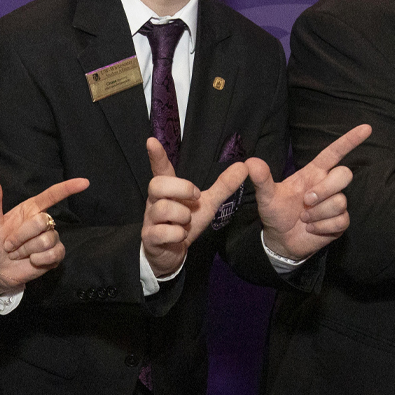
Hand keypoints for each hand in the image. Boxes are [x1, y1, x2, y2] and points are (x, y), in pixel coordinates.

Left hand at [0, 172, 87, 295]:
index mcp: (30, 209)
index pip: (52, 195)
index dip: (68, 187)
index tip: (84, 182)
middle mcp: (42, 221)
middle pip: (42, 221)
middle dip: (21, 235)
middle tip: (8, 245)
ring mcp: (50, 238)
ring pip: (46, 239)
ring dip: (26, 250)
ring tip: (16, 254)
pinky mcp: (54, 255)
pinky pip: (53, 253)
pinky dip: (38, 259)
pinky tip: (30, 261)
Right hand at [140, 139, 243, 277]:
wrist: (171, 253)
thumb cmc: (184, 223)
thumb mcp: (207, 204)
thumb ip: (223, 186)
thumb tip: (244, 166)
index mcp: (167, 190)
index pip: (160, 169)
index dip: (156, 156)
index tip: (152, 141)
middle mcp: (155, 201)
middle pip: (157, 184)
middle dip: (181, 189)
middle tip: (196, 197)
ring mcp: (150, 219)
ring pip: (161, 208)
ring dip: (181, 216)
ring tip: (187, 223)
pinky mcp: (150, 237)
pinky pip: (161, 232)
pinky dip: (176, 234)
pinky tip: (180, 236)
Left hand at [251, 124, 369, 260]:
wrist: (280, 239)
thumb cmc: (276, 212)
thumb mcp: (266, 196)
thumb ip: (262, 179)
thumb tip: (251, 163)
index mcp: (314, 173)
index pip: (334, 153)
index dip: (349, 140)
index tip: (366, 128)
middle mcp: (327, 185)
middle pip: (344, 174)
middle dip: (325, 189)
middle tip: (306, 201)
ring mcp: (335, 204)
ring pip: (340, 201)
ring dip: (318, 213)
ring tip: (304, 218)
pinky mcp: (339, 222)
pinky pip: (340, 221)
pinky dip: (322, 227)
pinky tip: (311, 229)